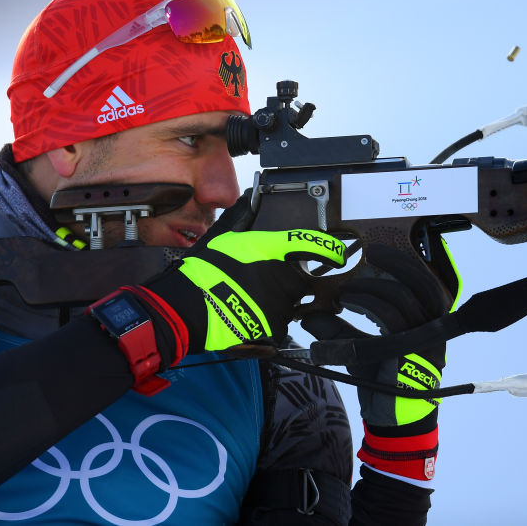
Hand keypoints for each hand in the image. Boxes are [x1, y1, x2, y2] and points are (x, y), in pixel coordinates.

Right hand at [142, 193, 347, 354]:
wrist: (187, 308)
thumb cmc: (203, 270)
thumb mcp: (221, 236)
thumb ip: (242, 217)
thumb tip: (251, 197)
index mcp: (271, 251)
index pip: (311, 246)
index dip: (330, 249)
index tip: (338, 254)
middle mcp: (282, 278)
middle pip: (299, 279)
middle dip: (285, 281)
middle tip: (258, 281)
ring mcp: (280, 306)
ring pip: (289, 304)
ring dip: (276, 302)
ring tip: (246, 299)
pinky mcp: (274, 329)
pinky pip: (279, 324)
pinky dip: (267, 321)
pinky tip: (247, 314)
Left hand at [302, 243, 453, 481]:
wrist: (394, 421)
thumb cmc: (382, 382)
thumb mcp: (361, 349)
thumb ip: (341, 329)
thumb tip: (309, 314)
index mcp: (427, 325)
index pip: (424, 284)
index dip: (403, 263)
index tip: (376, 250)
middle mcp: (431, 331)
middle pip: (421, 284)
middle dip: (395, 264)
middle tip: (370, 253)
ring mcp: (423, 343)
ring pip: (400, 300)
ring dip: (369, 289)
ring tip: (344, 291)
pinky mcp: (409, 354)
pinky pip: (388, 321)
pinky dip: (365, 306)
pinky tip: (346, 304)